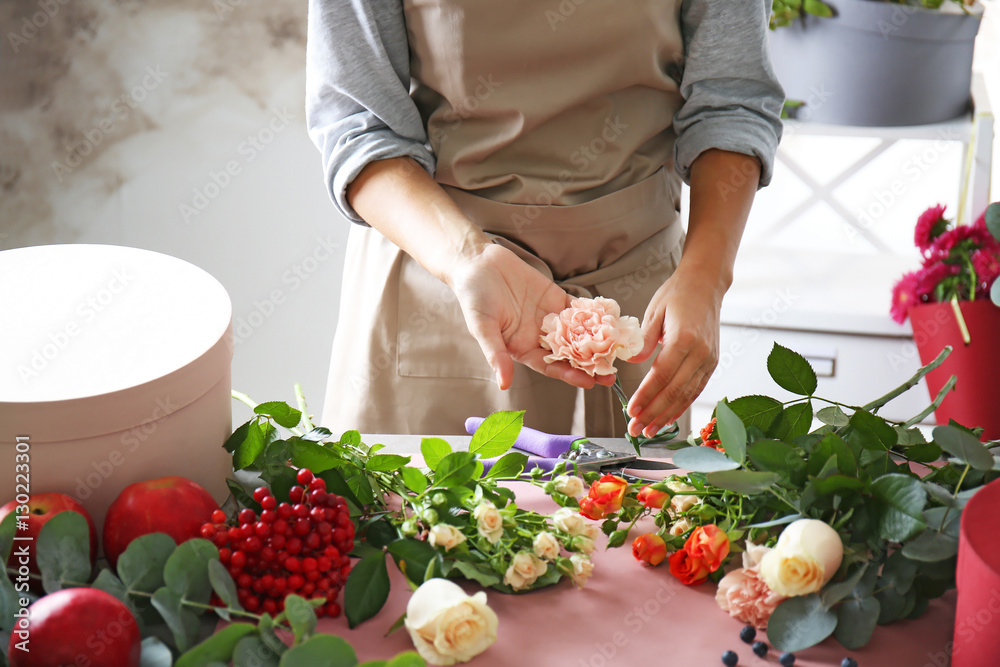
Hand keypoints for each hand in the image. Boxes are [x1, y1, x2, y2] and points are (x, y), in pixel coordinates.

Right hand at [447, 243, 617, 390]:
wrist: (477, 263)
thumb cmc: (473, 297)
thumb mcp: (482, 327)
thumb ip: (494, 354)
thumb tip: (503, 384)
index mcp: (522, 349)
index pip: (551, 367)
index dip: (570, 375)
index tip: (590, 382)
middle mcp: (539, 337)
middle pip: (570, 355)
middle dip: (590, 364)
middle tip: (613, 373)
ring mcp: (550, 318)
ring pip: (578, 334)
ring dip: (598, 342)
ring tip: (618, 349)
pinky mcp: (557, 298)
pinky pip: (578, 309)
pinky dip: (594, 314)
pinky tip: (611, 319)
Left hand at [624, 267, 723, 437]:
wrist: (706, 284)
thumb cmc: (678, 293)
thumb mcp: (654, 312)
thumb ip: (643, 340)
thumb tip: (630, 363)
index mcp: (684, 338)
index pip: (661, 376)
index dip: (645, 396)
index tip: (630, 411)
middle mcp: (700, 352)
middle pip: (674, 391)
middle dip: (653, 413)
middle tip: (635, 428)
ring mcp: (709, 359)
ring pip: (687, 396)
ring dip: (666, 415)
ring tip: (649, 430)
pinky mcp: (712, 363)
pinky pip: (696, 390)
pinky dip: (681, 406)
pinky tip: (668, 418)